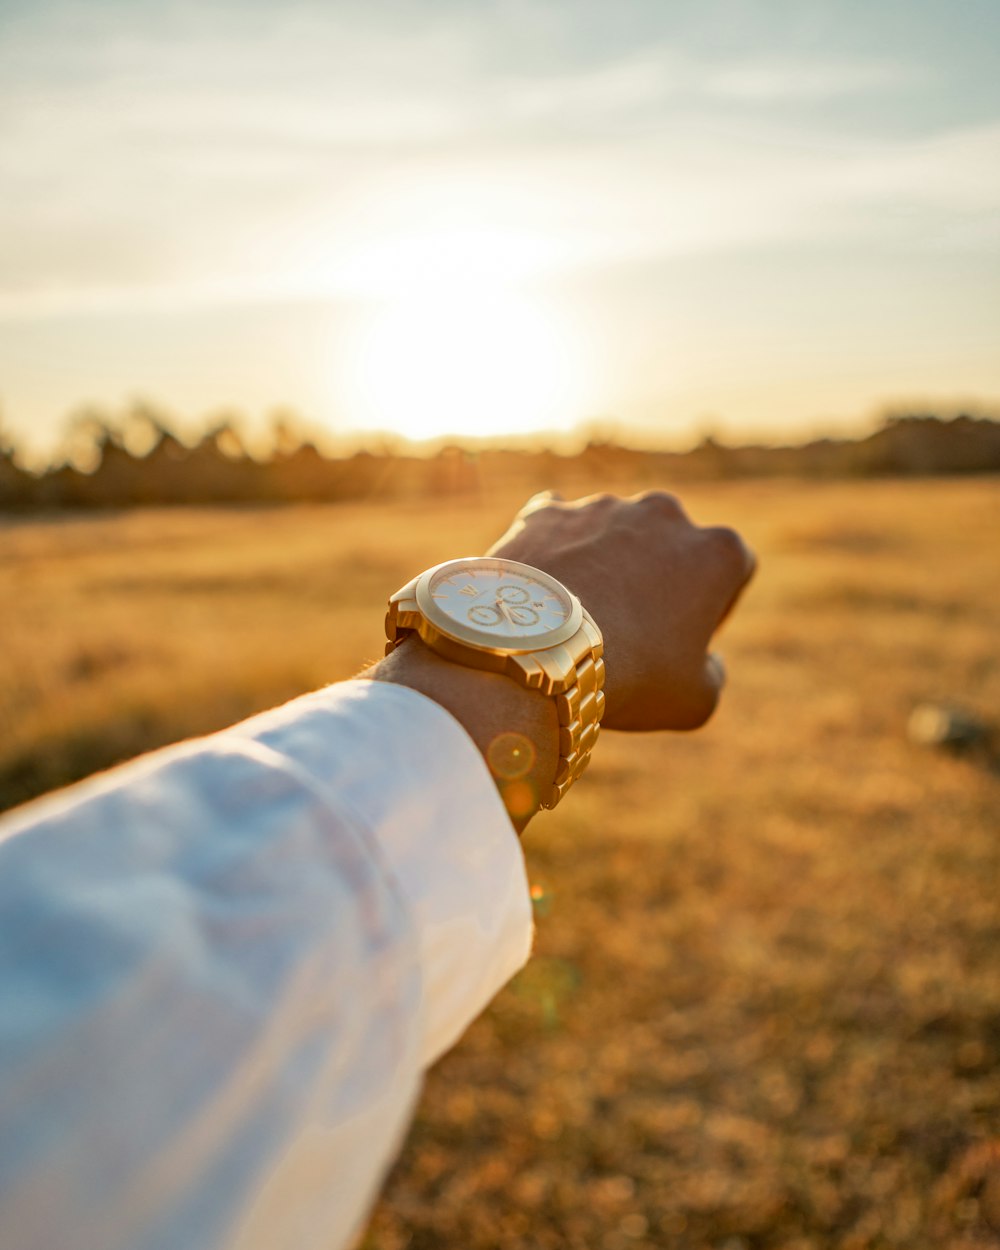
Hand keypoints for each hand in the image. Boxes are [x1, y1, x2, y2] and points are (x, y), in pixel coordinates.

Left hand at [488, 491, 755, 731]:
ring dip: (606, 563)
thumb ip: (713, 674)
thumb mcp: (695, 700)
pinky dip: (554, 553)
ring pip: (611, 534)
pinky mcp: (548, 512)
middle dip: (658, 577)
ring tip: (581, 617)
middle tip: (634, 628)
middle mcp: (665, 513)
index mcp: (718, 551)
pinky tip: (544, 593)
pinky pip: (556, 528)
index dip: (714, 607)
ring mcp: (603, 507)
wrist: (538, 650)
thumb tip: (706, 662)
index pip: (734, 571)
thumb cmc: (631, 676)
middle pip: (671, 544)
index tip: (685, 639)